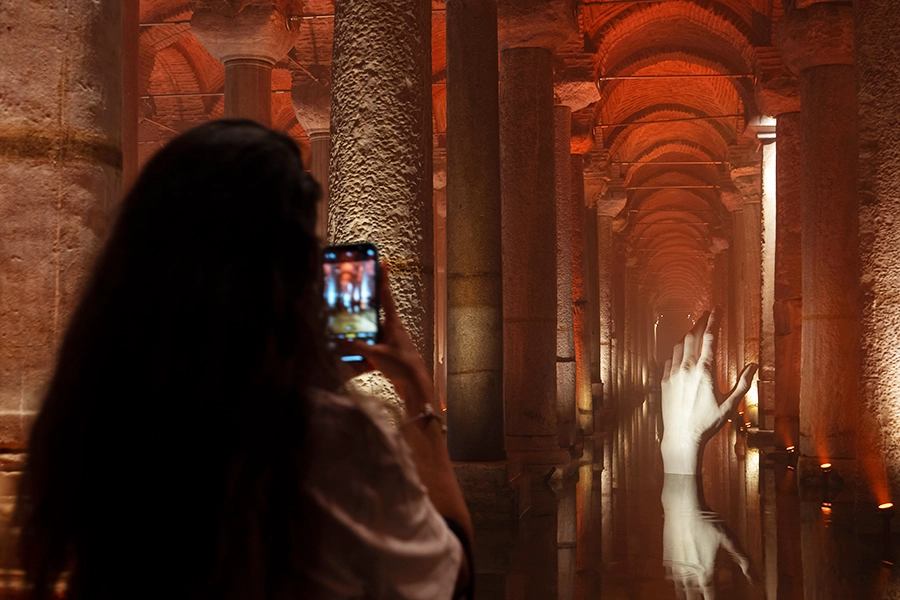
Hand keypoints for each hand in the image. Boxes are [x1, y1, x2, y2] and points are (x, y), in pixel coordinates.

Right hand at [345, 262, 432, 414]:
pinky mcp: (388, 353)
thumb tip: (342, 340)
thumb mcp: (377, 354)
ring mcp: (390, 341)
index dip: (384, 279)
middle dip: (361, 313)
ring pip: (370, 334)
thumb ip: (359, 347)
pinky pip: (371, 349)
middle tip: (348, 305)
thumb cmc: (402, 364)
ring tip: (346, 341)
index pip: (386, 296)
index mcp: (392, 323)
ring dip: (360, 338)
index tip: (383, 262)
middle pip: (373, 316)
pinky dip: (362, 353)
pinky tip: (354, 361)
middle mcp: (392, 329)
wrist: (414, 383)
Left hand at [660, 308, 756, 473]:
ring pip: (679, 345)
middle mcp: (686, 368)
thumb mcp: (730, 404)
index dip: (713, 321)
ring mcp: (673, 373)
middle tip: (706, 313)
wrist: (681, 436)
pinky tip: (681, 351)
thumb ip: (743, 383)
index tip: (716, 310)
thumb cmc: (707, 423)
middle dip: (700, 322)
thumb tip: (754, 366)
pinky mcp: (664, 381)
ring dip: (688, 334)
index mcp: (704, 371)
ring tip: (695, 329)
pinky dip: (676, 350)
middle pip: (692, 336)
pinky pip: (669, 358)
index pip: (709, 338)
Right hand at [662, 475, 752, 598]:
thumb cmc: (708, 521)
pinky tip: (677, 585)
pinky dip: (675, 584)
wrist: (682, 506)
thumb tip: (755, 578)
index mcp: (706, 570)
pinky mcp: (668, 557)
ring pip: (681, 589)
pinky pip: (671, 577)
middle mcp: (690, 571)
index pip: (710, 596)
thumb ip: (743, 560)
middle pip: (693, 596)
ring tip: (689, 599)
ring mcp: (677, 565)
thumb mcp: (730, 539)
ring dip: (686, 595)